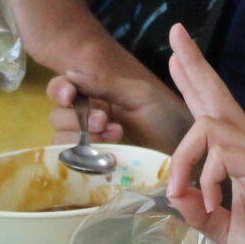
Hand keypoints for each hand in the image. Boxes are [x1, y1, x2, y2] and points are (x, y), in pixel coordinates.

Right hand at [47, 66, 192, 155]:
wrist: (187, 150)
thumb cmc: (166, 117)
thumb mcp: (138, 95)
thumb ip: (103, 85)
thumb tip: (69, 73)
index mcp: (95, 97)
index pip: (61, 90)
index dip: (59, 90)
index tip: (70, 95)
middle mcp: (86, 120)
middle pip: (56, 116)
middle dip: (77, 116)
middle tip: (105, 120)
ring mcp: (88, 146)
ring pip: (61, 141)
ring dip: (84, 136)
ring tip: (117, 135)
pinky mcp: (93, 170)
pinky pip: (73, 165)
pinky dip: (86, 157)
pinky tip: (110, 154)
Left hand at [164, 23, 244, 243]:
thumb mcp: (222, 227)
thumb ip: (198, 208)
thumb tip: (176, 193)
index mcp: (239, 154)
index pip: (211, 112)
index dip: (194, 84)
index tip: (176, 58)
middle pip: (216, 93)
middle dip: (194, 63)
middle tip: (176, 32)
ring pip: (206, 123)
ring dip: (183, 158)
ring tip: (180, 190)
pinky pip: (219, 149)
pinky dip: (206, 177)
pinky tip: (211, 203)